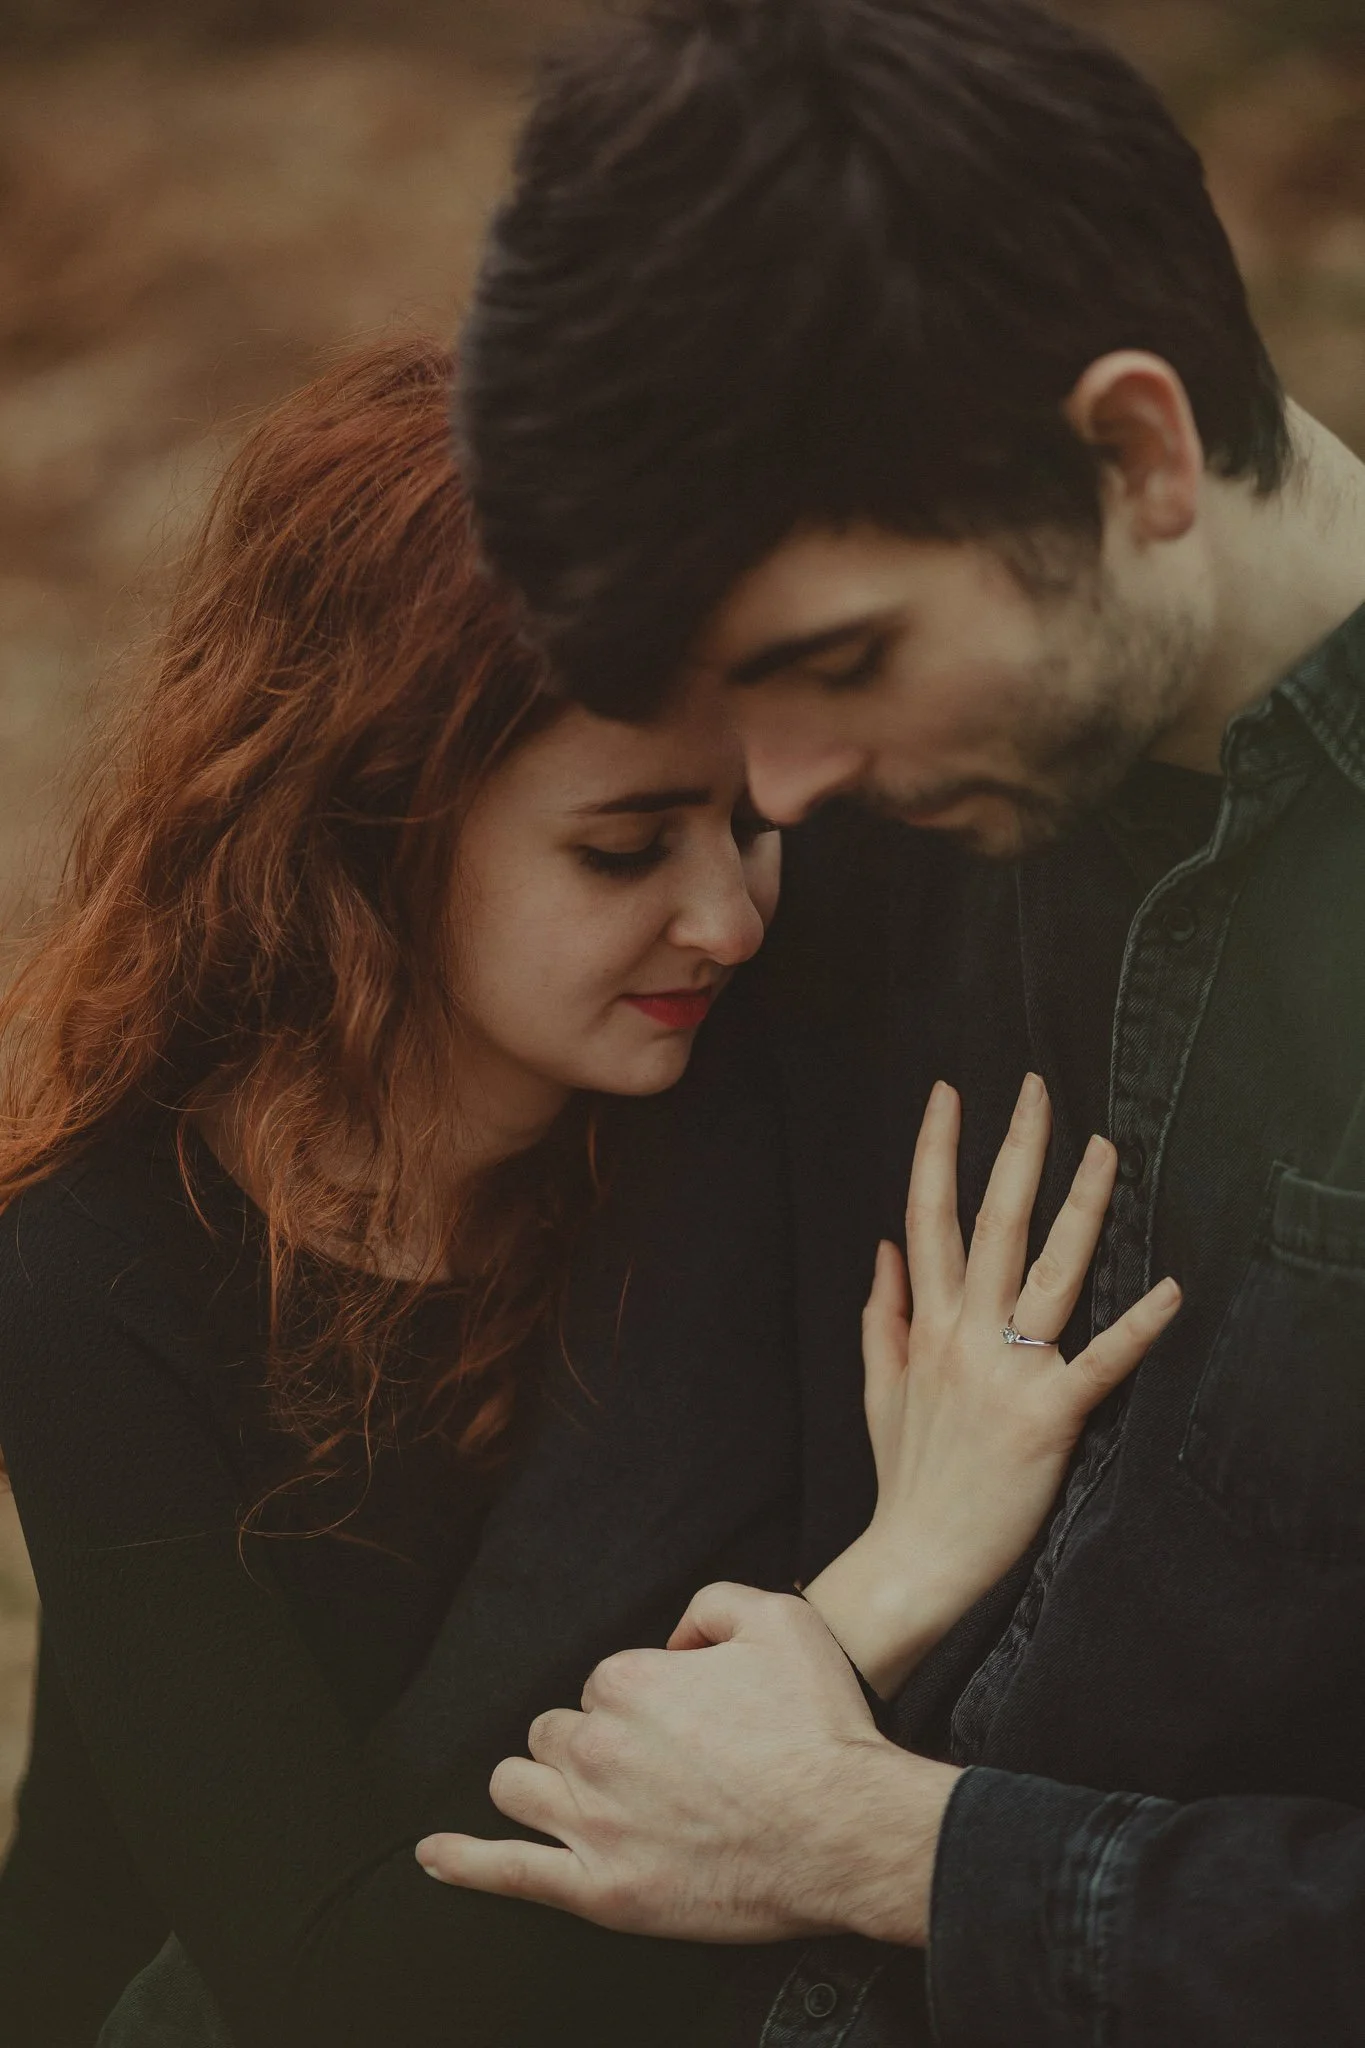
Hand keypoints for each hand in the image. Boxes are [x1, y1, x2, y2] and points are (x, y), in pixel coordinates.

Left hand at [415, 1582, 958, 1945]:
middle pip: (557, 1733)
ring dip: (541, 1783)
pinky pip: (509, 1872)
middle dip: (591, 1741)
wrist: (848, 1830)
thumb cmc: (819, 1728)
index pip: (603, 1682)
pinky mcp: (601, 1890)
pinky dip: (463, 1862)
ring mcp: (593, 1824)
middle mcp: (596, 1747)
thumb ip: (712, 1602)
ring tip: (576, 1796)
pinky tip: (434, 1856)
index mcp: (628, 1682)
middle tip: (651, 1766)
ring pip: (521, 1787)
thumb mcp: (779, 1618)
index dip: (645, 1701)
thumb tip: (678, 1635)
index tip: (685, 1723)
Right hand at [803, 1074, 1181, 1695]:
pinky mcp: (1049, 1416)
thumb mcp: (880, 1387)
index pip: (929, 1216)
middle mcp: (966, 1334)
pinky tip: (1171, 1290)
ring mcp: (1007, 1371)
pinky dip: (1136, 1328)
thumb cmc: (905, 1476)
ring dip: (1081, 1206)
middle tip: (1038, 1089)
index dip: (936, 1149)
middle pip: (993, 1221)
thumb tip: (882, 1248)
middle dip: (1017, 1148)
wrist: (914, 1558)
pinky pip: (1100, 1364)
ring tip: (1105, 1149)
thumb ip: (883, 1313)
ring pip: (1048, 1270)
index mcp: (928, 1324)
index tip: (949, 1092)